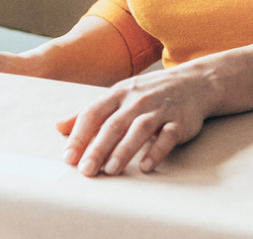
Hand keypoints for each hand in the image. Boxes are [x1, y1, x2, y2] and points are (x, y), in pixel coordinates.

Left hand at [56, 64, 210, 176]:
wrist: (194, 83)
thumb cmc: (148, 93)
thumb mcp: (118, 96)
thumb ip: (90, 112)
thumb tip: (58, 126)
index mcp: (118, 93)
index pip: (93, 113)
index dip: (79, 134)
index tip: (69, 157)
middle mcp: (137, 100)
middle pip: (114, 124)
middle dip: (98, 147)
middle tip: (86, 170)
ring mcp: (159, 109)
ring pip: (139, 129)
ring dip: (124, 150)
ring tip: (110, 170)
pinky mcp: (179, 122)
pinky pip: (167, 137)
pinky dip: (156, 151)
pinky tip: (145, 166)